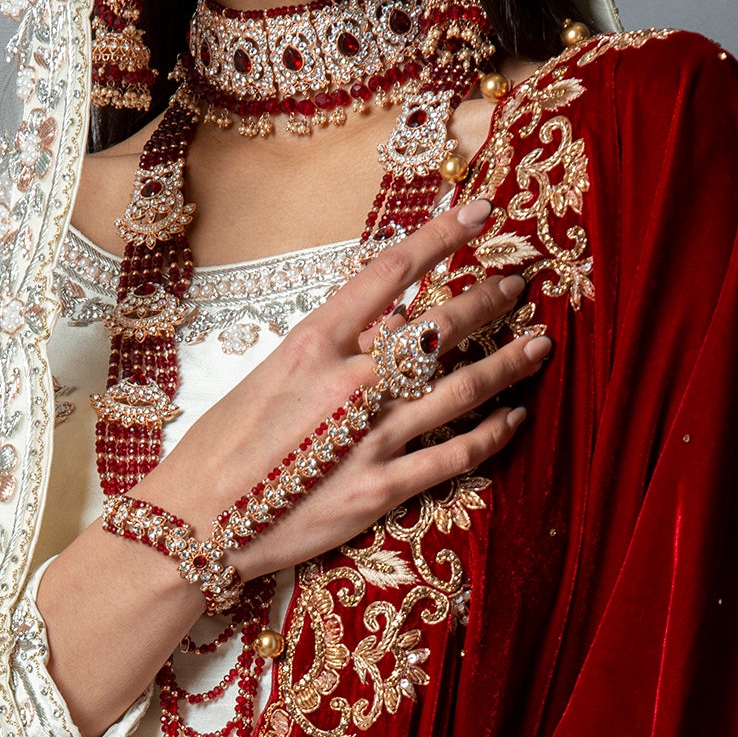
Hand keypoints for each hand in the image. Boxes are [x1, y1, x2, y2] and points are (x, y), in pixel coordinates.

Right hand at [133, 198, 551, 579]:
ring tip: (538, 344)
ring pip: (463, 388)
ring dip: (508, 362)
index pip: (393, 272)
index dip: (444, 236)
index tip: (480, 212)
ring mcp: (372, 437)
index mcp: (314, 343)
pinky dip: (492, 434)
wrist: (198, 524)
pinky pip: (455, 454)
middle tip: (519, 284)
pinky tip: (513, 418)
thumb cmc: (219, 451)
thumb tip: (368, 332)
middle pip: (441, 327)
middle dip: (489, 299)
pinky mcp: (382, 489)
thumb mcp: (266, 378)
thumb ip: (322, 354)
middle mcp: (351, 382)